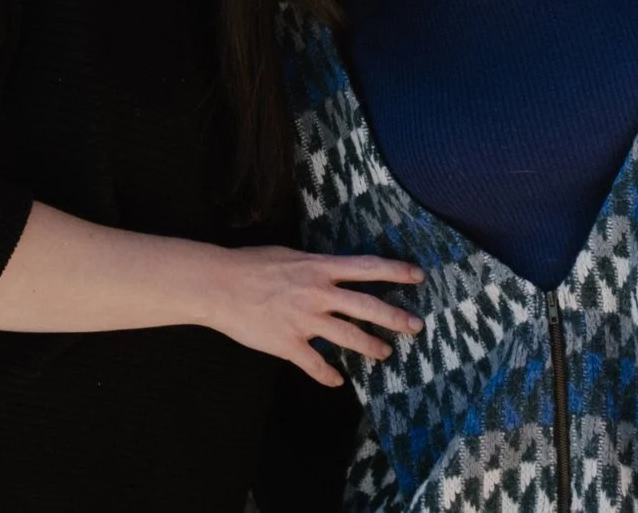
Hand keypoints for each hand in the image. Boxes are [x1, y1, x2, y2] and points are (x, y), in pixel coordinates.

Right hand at [196, 247, 424, 386]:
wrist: (219, 285)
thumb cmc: (252, 264)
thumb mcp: (291, 255)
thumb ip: (315, 266)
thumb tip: (333, 269)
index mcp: (320, 267)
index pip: (367, 268)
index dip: (396, 271)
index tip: (418, 276)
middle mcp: (318, 293)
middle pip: (367, 306)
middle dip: (395, 318)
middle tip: (416, 326)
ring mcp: (305, 320)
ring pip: (348, 337)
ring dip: (370, 347)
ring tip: (385, 354)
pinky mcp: (288, 343)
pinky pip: (314, 364)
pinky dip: (328, 375)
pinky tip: (337, 381)